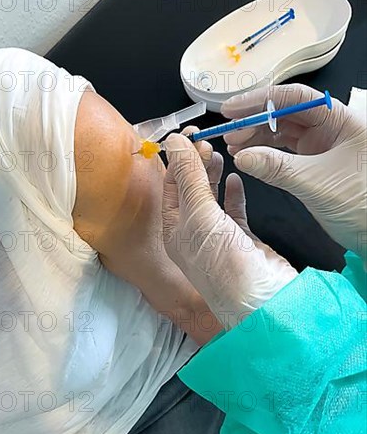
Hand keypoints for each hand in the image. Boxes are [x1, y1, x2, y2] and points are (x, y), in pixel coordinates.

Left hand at [162, 133, 296, 329]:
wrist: (264, 298)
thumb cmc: (224, 262)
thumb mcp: (200, 214)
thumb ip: (189, 175)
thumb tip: (174, 141)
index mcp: (174, 230)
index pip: (170, 187)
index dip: (176, 160)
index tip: (185, 136)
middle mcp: (193, 233)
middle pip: (190, 190)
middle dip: (194, 164)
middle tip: (204, 141)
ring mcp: (218, 236)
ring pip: (211, 198)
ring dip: (212, 175)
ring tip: (216, 155)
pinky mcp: (241, 238)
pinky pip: (233, 210)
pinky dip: (233, 193)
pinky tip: (235, 180)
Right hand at [222, 84, 366, 259]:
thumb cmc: (364, 203)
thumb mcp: (316, 182)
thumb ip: (276, 168)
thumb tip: (243, 157)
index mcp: (340, 120)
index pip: (294, 98)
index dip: (259, 100)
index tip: (232, 109)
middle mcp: (331, 127)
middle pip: (284, 113)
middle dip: (253, 121)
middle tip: (230, 132)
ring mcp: (322, 143)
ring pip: (281, 131)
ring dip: (255, 137)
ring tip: (234, 146)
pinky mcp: (314, 161)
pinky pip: (283, 150)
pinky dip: (264, 153)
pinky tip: (248, 157)